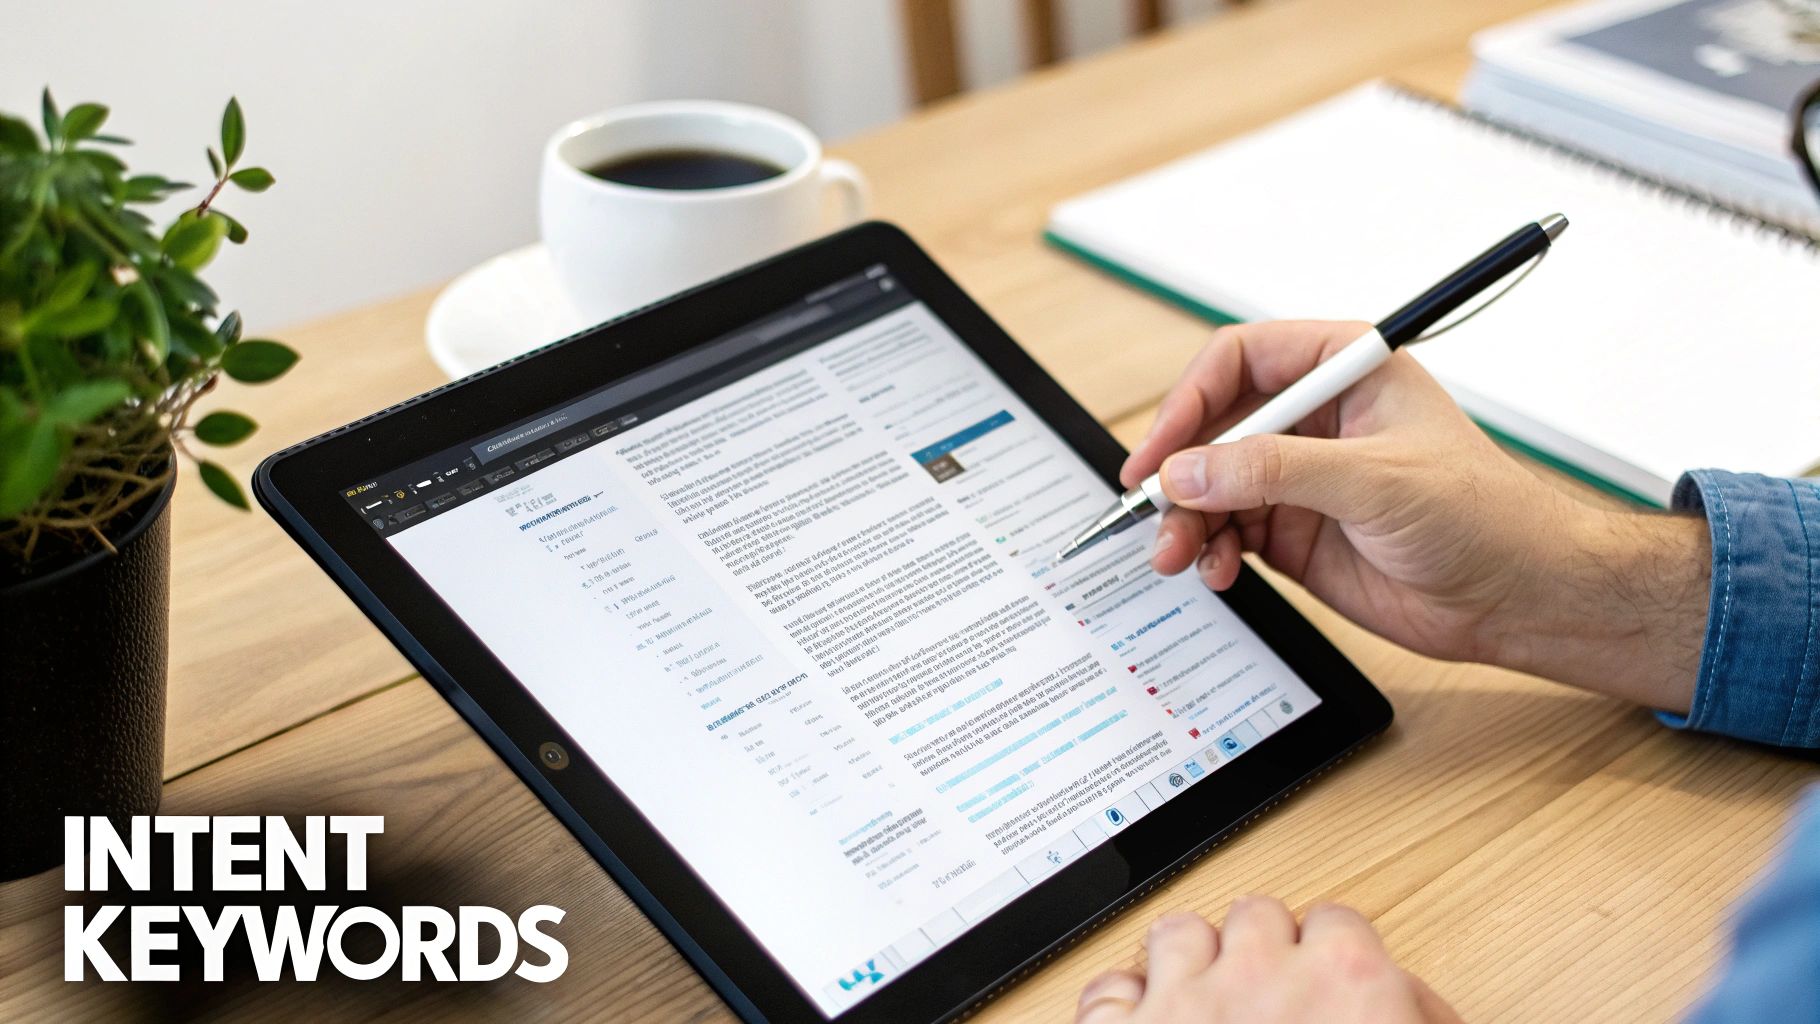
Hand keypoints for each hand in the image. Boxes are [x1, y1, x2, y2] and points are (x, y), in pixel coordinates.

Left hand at [1076, 899, 1460, 1023]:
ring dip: (1194, 962)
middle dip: (1265, 950)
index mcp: (1348, 984)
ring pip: (1180, 933)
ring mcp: (1182, 1003)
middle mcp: (1260, 977)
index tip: (1338, 984)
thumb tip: (1416, 1007)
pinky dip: (1125, 1003)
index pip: (1341, 924)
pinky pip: (1111, 988)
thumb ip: (1413, 1021)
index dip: (1338, 958)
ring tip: (1208, 1001)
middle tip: (1274, 995)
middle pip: (1258, 915)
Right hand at [1122, 321, 1708, 710]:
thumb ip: (1275, 471)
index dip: (1192, 398)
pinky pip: (1227, 531)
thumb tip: (1191, 472)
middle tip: (1152, 507)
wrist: (1520, 598)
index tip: (1164, 447)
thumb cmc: (1484, 517)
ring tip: (1177, 554)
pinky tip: (1217, 570)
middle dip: (1179, 469)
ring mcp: (1302, 478)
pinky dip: (1209, 550)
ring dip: (1186, 519)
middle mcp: (1316, 420)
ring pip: (1212, 486)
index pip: (1243, 360)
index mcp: (1345, 372)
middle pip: (1214, 426)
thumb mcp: (1375, 481)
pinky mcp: (1295, 533)